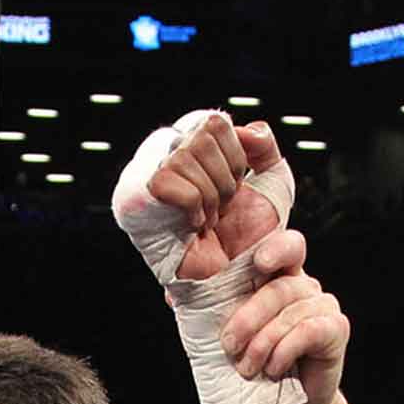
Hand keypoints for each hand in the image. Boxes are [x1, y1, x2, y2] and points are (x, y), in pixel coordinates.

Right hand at [114, 112, 291, 284]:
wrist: (235, 282)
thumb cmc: (248, 239)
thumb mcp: (270, 184)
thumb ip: (265, 147)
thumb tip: (247, 129)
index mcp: (188, 148)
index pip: (213, 121)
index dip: (234, 156)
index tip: (235, 187)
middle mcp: (161, 156)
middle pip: (203, 133)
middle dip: (226, 177)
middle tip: (221, 209)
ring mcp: (142, 177)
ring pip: (188, 155)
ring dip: (211, 196)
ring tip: (207, 221)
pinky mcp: (132, 200)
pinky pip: (174, 181)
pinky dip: (193, 207)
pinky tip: (192, 227)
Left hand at [217, 230, 348, 403]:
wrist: (292, 402)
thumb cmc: (259, 362)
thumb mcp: (234, 332)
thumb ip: (213, 309)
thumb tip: (172, 296)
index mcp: (282, 277)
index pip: (288, 247)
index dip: (276, 248)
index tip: (258, 264)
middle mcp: (306, 286)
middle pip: (278, 288)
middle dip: (248, 318)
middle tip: (228, 345)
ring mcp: (324, 305)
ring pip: (290, 312)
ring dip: (262, 343)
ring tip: (247, 368)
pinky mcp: (336, 329)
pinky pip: (307, 331)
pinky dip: (284, 351)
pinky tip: (273, 369)